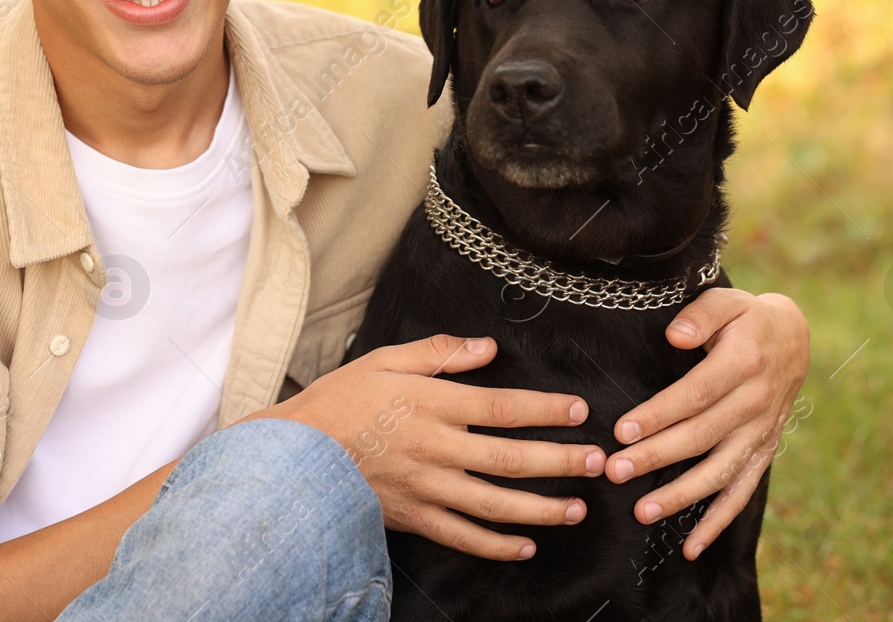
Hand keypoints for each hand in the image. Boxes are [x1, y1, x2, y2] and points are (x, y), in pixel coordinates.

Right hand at [237, 334, 607, 560]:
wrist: (294, 453)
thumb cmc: (339, 401)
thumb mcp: (384, 360)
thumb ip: (438, 353)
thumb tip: (487, 348)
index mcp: (432, 403)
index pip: (503, 407)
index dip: (545, 410)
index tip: (578, 411)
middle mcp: (436, 448)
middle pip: (511, 458)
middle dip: (561, 462)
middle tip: (599, 463)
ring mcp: (426, 488)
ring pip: (496, 503)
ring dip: (542, 508)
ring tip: (577, 508)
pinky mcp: (414, 518)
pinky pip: (464, 537)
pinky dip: (498, 545)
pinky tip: (526, 545)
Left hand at [605, 288, 809, 558]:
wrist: (793, 338)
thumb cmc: (746, 318)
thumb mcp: (726, 302)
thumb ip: (700, 315)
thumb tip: (675, 336)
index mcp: (743, 364)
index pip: (695, 395)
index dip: (659, 414)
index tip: (623, 431)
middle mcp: (756, 404)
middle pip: (701, 436)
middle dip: (656, 457)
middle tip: (615, 472)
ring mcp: (761, 433)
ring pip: (720, 472)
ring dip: (681, 496)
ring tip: (642, 511)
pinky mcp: (764, 453)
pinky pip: (741, 493)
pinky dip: (718, 523)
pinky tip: (691, 547)